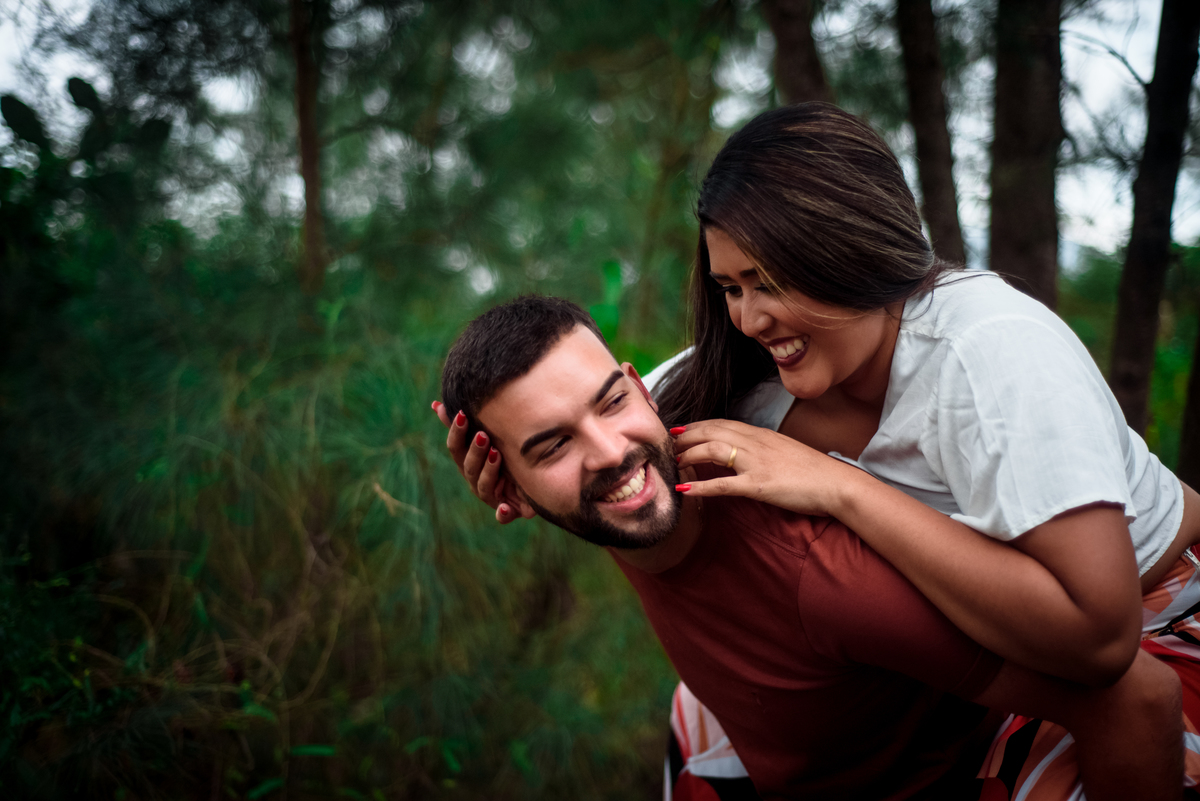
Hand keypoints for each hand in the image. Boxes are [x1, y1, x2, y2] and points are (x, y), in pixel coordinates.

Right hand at [432, 401, 520, 523]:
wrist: (535, 483)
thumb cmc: (506, 458)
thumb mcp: (492, 437)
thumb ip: (467, 424)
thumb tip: (436, 404)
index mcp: (468, 463)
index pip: (456, 447)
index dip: (457, 432)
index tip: (462, 415)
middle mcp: (475, 480)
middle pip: (468, 467)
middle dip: (475, 451)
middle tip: (483, 435)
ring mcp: (490, 497)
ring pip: (483, 487)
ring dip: (488, 471)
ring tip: (497, 455)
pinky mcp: (507, 511)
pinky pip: (502, 515)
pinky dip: (502, 513)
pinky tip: (505, 508)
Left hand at [672, 418, 858, 517]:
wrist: (838, 484)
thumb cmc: (814, 472)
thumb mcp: (785, 451)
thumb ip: (764, 449)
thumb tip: (747, 454)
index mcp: (762, 434)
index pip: (722, 423)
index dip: (698, 425)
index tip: (680, 430)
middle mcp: (756, 443)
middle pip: (711, 432)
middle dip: (685, 437)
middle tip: (666, 445)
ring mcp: (757, 462)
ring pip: (713, 451)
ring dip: (688, 456)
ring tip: (671, 464)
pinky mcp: (760, 485)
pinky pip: (724, 484)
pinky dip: (702, 485)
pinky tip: (685, 490)